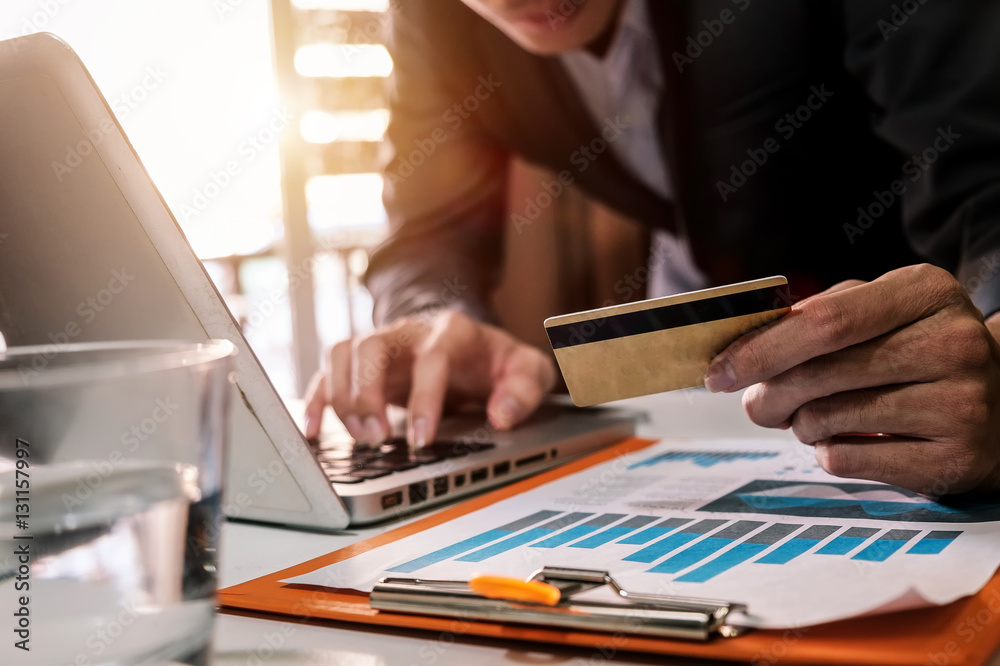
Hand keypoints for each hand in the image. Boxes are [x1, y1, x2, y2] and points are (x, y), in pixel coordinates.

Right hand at [303, 310, 556, 446]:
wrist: (473, 343)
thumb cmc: (497, 361)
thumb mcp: (527, 369)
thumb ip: (525, 389)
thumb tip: (503, 416)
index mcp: (452, 331)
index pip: (431, 358)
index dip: (424, 398)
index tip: (422, 439)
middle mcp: (410, 332)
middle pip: (372, 348)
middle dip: (368, 395)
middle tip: (377, 440)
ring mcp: (382, 345)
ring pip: (343, 354)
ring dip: (342, 397)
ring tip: (358, 438)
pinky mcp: (363, 364)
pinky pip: (329, 372)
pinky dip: (318, 400)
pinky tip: (315, 431)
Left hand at [704, 264, 999, 495]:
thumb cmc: (915, 351)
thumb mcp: (881, 312)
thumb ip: (816, 318)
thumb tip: (740, 352)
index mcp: (926, 292)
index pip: (826, 321)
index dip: (761, 349)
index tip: (719, 372)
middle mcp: (953, 343)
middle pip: (820, 373)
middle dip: (768, 394)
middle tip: (755, 405)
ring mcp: (961, 404)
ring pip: (827, 420)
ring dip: (801, 423)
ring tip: (814, 416)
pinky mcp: (954, 459)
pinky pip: (848, 460)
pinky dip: (828, 452)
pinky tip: (847, 439)